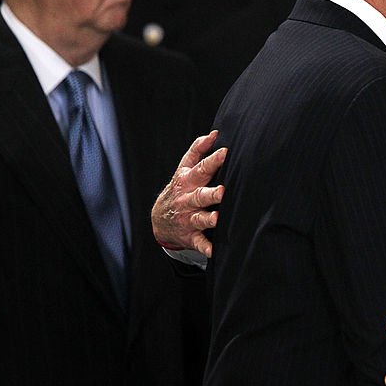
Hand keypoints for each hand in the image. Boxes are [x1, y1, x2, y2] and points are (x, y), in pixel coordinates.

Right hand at [151, 130, 225, 256]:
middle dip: (212, 193)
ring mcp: (188, 218)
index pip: (201, 168)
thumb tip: (214, 133)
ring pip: (200, 218)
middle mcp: (188, 200)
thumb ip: (198, 150)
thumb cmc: (180, 188)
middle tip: (223, 191)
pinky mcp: (191, 235)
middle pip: (201, 195)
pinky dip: (206, 248)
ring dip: (208, 219)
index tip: (225, 152)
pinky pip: (199, 243)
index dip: (213, 160)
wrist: (160, 219)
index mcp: (188, 182)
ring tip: (217, 219)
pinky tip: (214, 252)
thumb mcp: (184, 169)